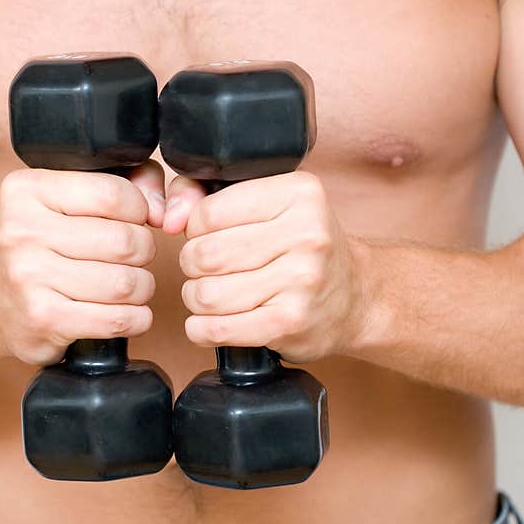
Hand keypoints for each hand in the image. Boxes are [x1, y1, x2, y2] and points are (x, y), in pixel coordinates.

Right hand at [0, 162, 164, 365]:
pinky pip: (118, 319)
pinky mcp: (43, 319)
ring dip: (141, 289)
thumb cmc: (41, 244)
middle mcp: (21, 230)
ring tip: (128, 286)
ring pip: (126, 283)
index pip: (114, 195)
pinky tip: (125, 313)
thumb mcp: (67, 199)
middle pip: (126, 241)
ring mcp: (28, 277)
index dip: (139, 211)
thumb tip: (164, 211)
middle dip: (143, 252)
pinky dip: (136, 319)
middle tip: (131, 259)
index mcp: (28, 190)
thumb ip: (128, 181)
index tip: (133, 222)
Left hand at [164, 171, 361, 363]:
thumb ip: (205, 196)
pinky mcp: (290, 322)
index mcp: (299, 194)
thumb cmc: (300, 248)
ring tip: (212, 295)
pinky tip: (210, 323)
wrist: (355, 299)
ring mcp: (301, 281)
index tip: (209, 237)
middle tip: (208, 270)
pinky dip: (201, 329)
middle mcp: (306, 234)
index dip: (195, 229)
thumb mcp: (268, 205)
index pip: (209, 212)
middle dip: (193, 266)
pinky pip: (217, 329)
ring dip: (196, 299)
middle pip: (204, 254)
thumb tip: (169, 219)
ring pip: (206, 294)